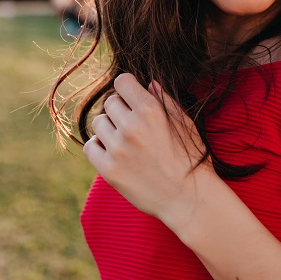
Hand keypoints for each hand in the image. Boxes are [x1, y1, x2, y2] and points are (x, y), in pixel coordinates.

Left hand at [83, 73, 214, 225]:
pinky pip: (90, 146)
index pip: (122, 81)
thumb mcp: (185, 123)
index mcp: (151, 111)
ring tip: (125, 139)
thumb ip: (164, 100)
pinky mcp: (109, 170)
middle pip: (110, 102)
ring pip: (98, 122)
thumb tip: (148, 83)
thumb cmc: (190, 158)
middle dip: (121, 109)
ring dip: (109, 127)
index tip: (132, 98)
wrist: (188, 198)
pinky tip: (114, 152)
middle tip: (133, 124)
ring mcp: (118, 149)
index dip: (128, 88)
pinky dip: (99, 146)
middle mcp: (131, 127)